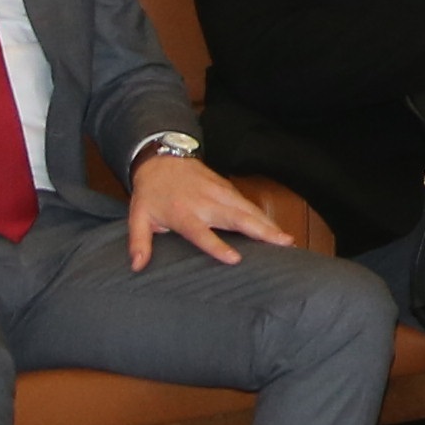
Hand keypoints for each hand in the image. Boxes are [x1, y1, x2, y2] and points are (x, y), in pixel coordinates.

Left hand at [127, 150, 289, 272]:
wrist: (162, 158)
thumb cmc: (151, 192)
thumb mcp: (138, 216)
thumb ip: (138, 242)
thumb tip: (136, 266)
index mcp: (183, 213)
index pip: (201, 233)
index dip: (217, 246)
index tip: (235, 258)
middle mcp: (205, 202)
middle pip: (236, 217)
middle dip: (261, 230)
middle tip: (282, 244)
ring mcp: (219, 192)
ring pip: (248, 209)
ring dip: (268, 223)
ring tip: (287, 239)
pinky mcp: (227, 188)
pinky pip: (248, 203)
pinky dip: (264, 216)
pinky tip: (275, 227)